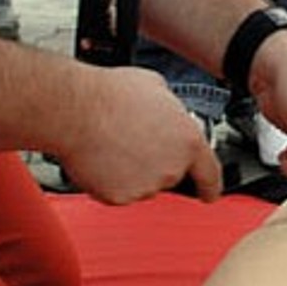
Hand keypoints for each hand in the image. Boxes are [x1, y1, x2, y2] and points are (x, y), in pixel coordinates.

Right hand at [54, 65, 221, 204]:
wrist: (76, 111)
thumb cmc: (112, 95)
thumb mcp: (156, 87)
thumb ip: (172, 109)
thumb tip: (167, 112)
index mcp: (188, 141)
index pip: (210, 173)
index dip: (210, 186)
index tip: (209, 194)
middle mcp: (171, 168)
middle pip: (170, 174)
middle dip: (155, 162)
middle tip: (134, 140)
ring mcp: (146, 186)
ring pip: (144, 184)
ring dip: (133, 169)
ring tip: (114, 142)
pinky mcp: (120, 197)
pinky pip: (119, 192)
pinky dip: (111, 179)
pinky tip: (103, 156)